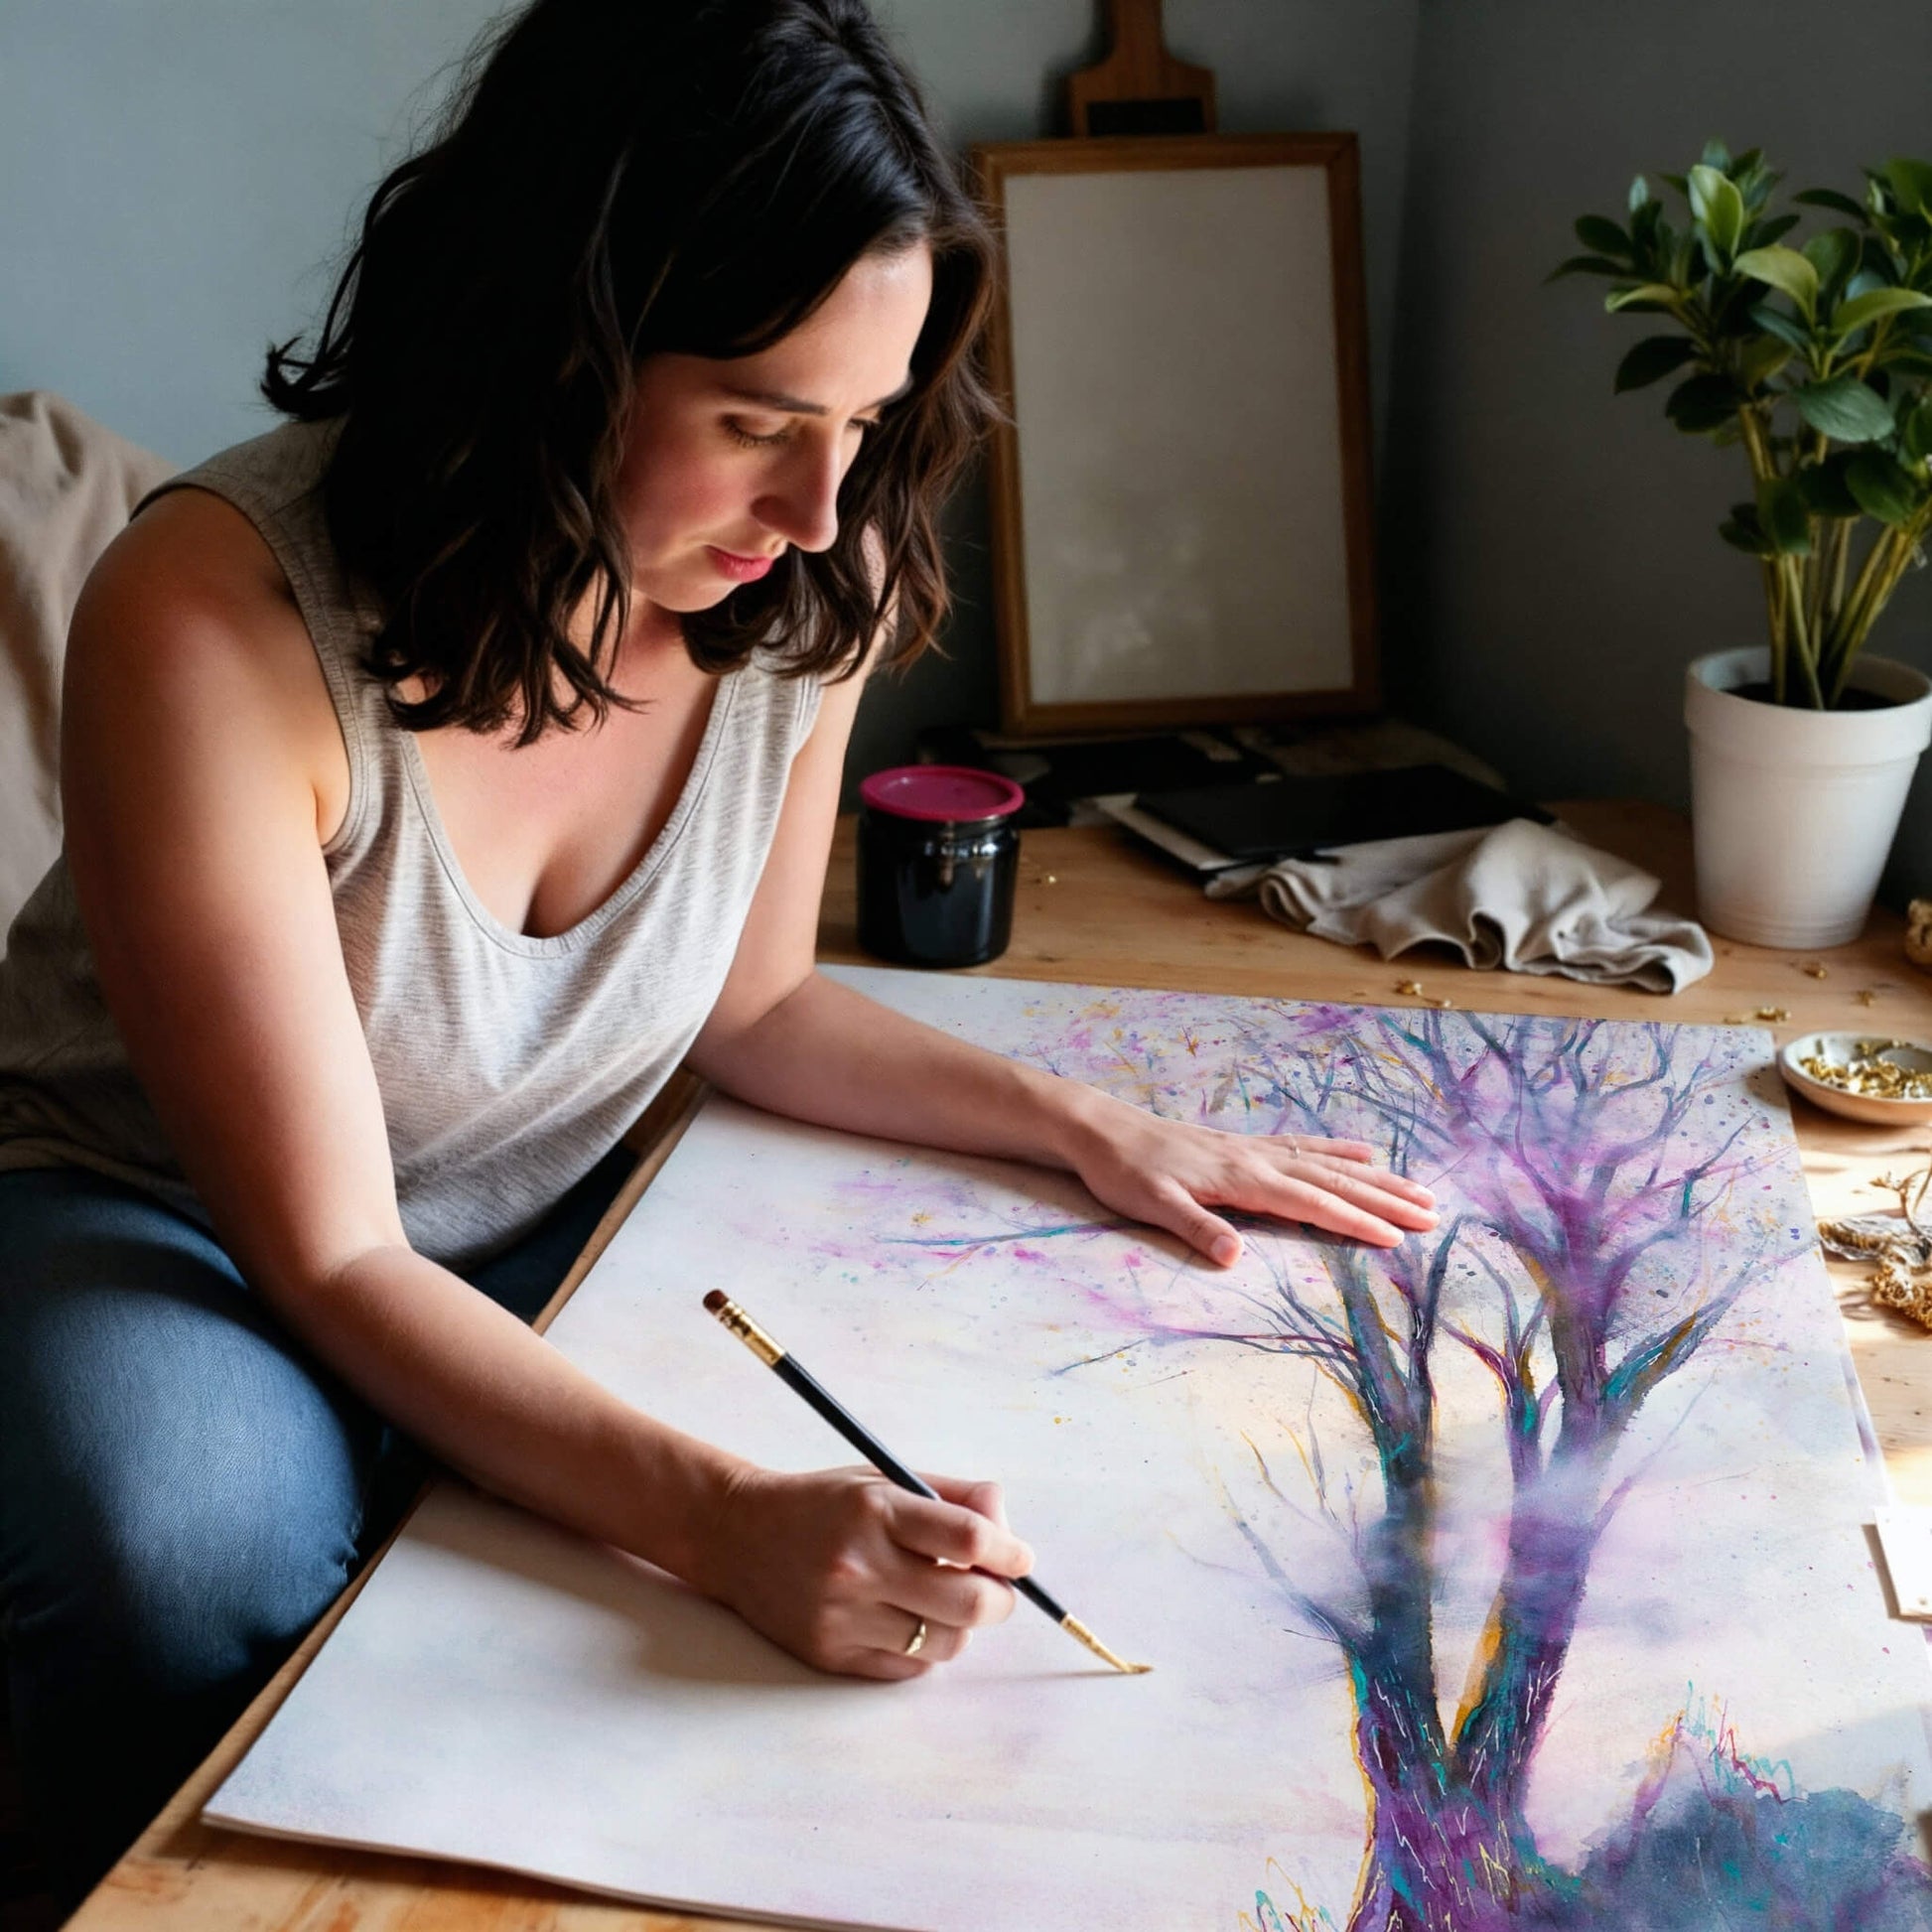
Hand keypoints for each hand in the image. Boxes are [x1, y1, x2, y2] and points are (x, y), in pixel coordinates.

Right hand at [701, 1466, 1032, 1679]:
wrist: (737, 1535)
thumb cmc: (823, 1504)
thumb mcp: (884, 1479)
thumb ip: (953, 1498)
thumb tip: (1007, 1530)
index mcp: (875, 1511)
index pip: (968, 1538)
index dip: (1009, 1552)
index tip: (1019, 1558)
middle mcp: (858, 1566)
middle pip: (968, 1602)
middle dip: (1000, 1598)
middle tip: (999, 1588)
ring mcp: (842, 1616)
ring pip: (944, 1642)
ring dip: (961, 1625)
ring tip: (944, 1601)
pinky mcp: (830, 1655)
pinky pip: (909, 1669)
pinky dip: (924, 1649)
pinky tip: (907, 1620)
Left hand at [1063, 1090, 1437, 1263]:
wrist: (1103, 1130)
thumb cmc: (1124, 1173)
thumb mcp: (1150, 1205)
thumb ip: (1195, 1228)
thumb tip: (1234, 1256)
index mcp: (1242, 1179)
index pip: (1311, 1203)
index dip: (1354, 1221)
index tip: (1396, 1237)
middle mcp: (1259, 1159)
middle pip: (1334, 1180)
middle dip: (1384, 1199)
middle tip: (1431, 1215)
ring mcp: (1256, 1148)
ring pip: (1329, 1163)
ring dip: (1375, 1177)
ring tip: (1418, 1190)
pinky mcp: (1247, 1145)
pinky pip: (1306, 1146)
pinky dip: (1340, 1151)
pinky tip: (1363, 1154)